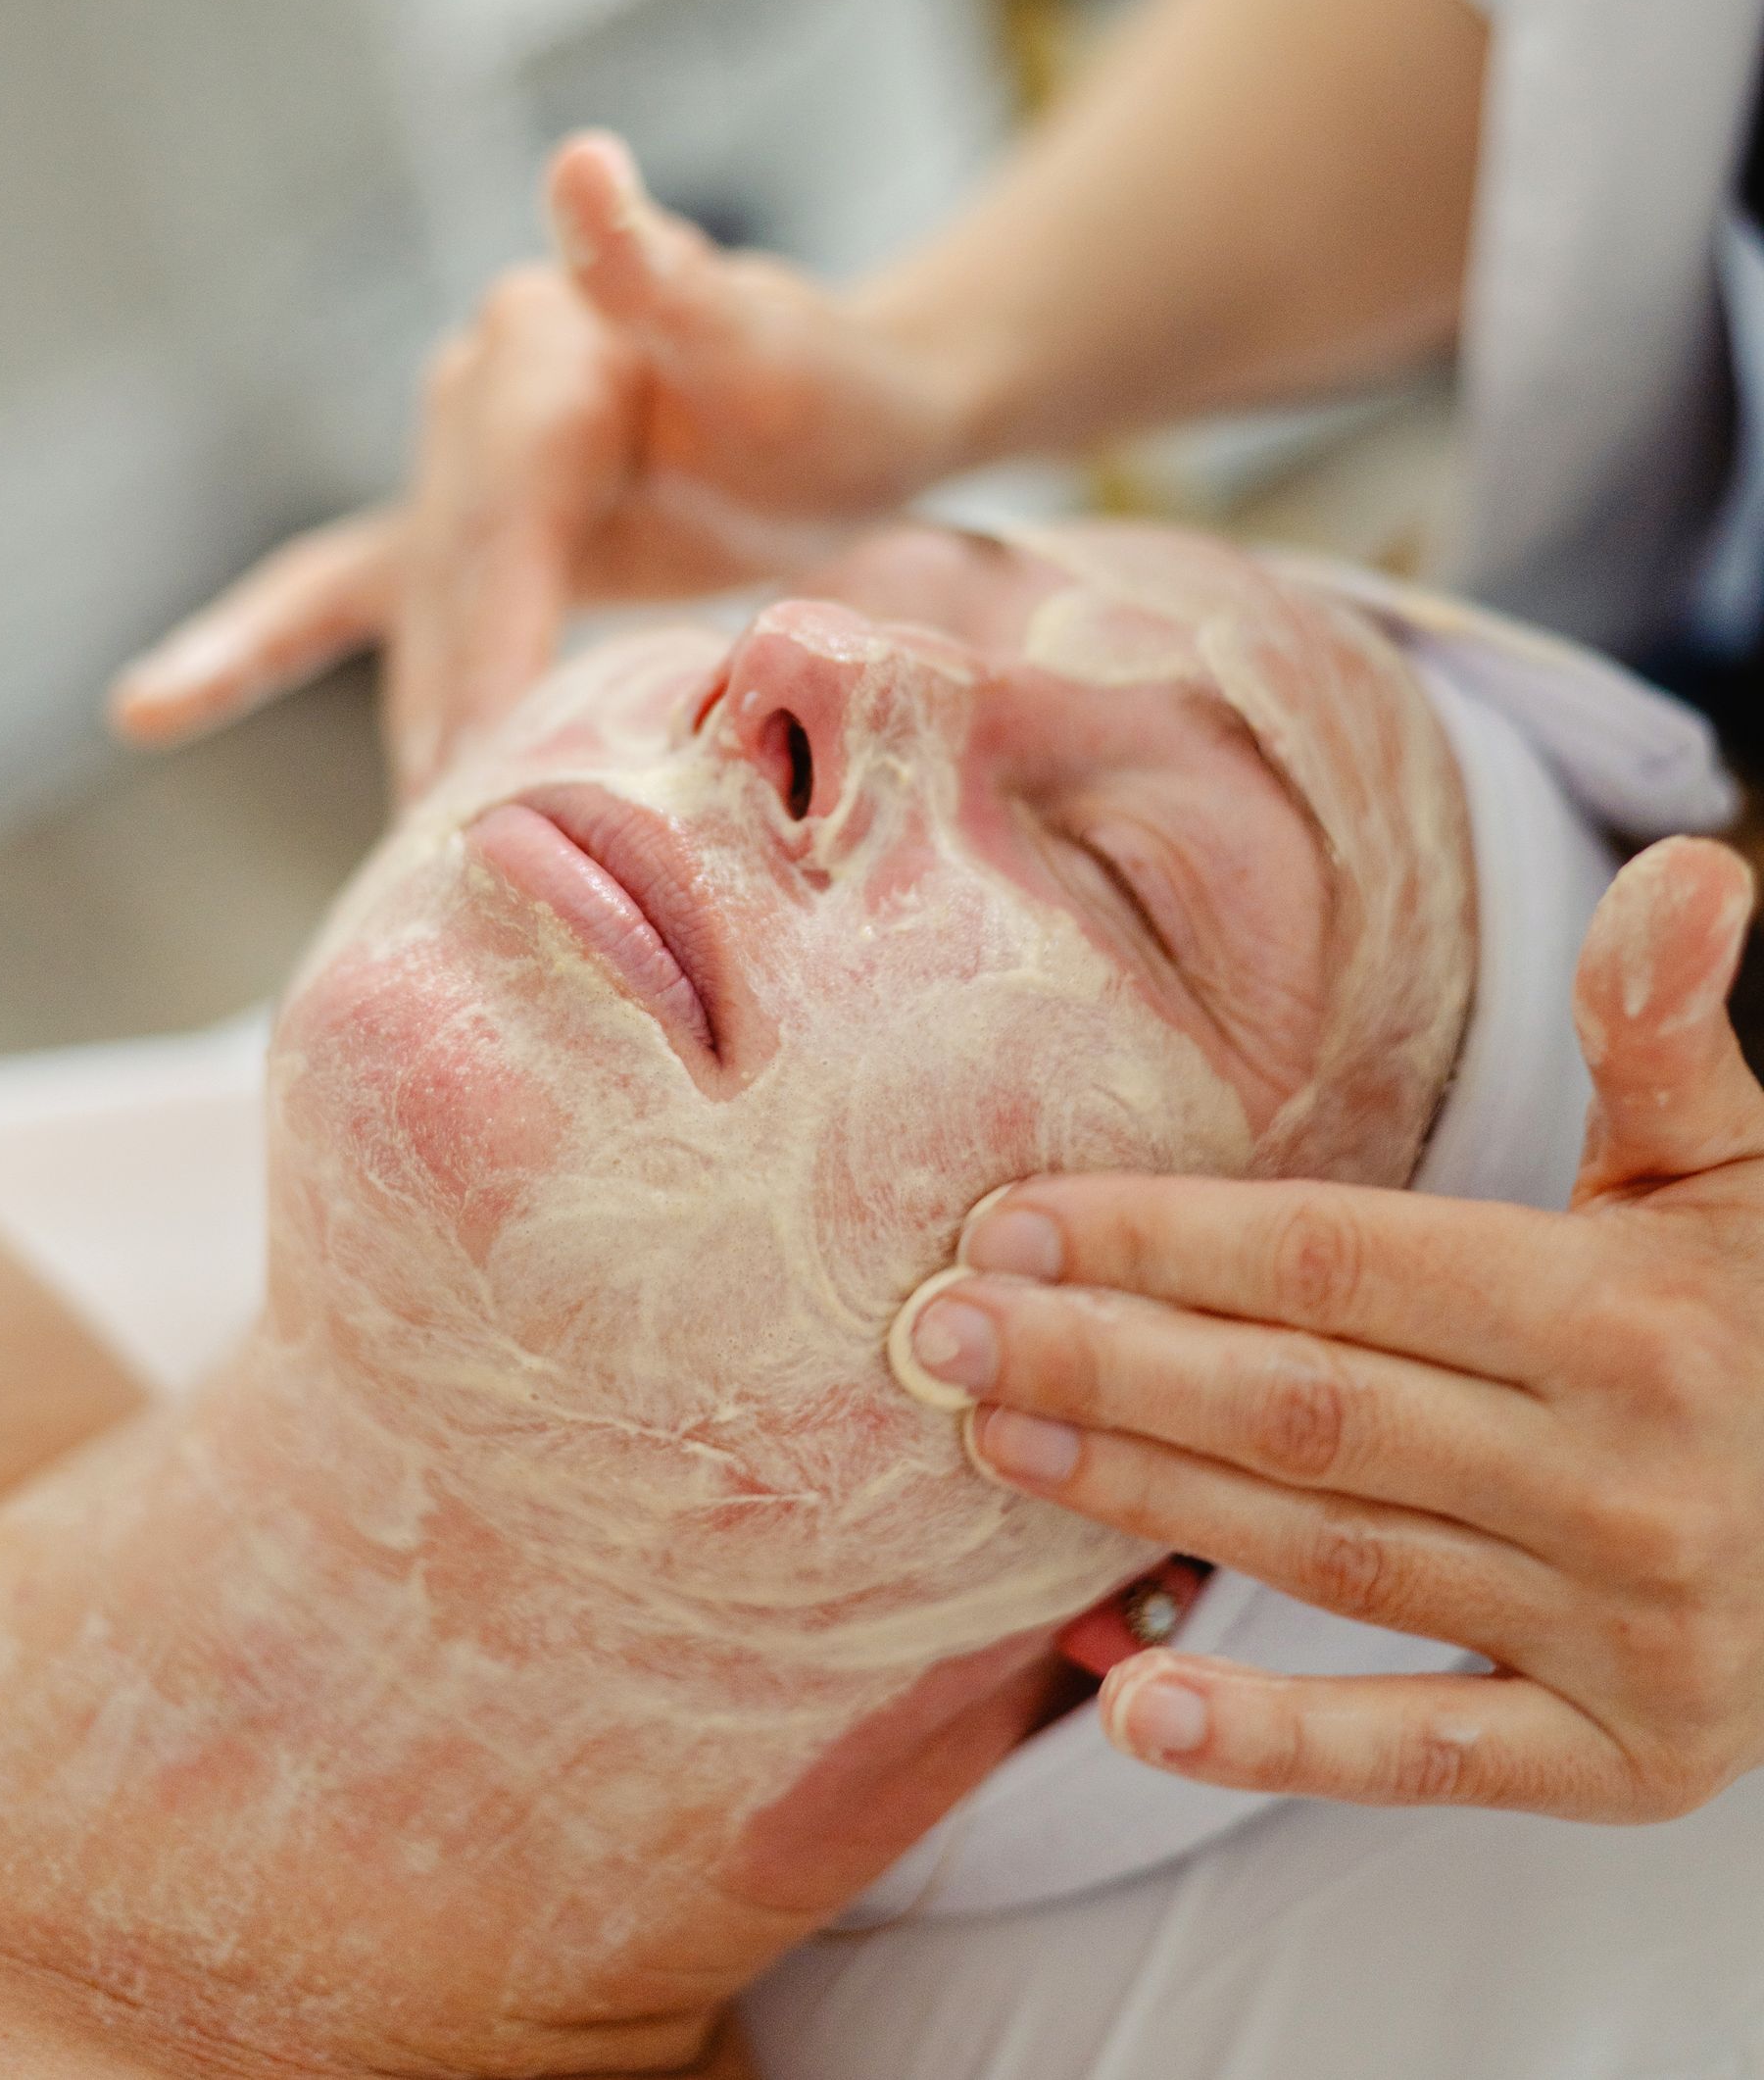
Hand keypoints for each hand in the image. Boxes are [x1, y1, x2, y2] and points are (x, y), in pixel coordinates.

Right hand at [109, 134, 964, 794]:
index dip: (492, 626)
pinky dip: (255, 646)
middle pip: (451, 561)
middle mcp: (479, 378)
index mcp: (545, 340)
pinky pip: (346, 586)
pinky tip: (147, 707)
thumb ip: (671, 285)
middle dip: (454, 692)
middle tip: (460, 823)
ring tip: (418, 824)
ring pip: (416, 598)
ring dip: (418, 705)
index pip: (502, 506)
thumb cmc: (825, 388)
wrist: (849, 411)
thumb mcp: (773, 345)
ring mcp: (459, 446)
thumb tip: (582, 166)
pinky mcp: (462, 515)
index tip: (490, 745)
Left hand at [898, 834, 1763, 1820]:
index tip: (1013, 1218)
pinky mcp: (1626, 1759)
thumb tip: (1686, 867)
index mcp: (1625, 1313)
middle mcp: (1622, 1478)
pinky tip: (1132, 1705)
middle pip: (1305, 1409)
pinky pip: (1426, 1756)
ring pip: (1330, 1555)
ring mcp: (1625, 1632)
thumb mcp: (1728, 1164)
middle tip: (939, 1330)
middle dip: (1105, 1360)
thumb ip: (1662, 1028)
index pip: (1342, 1265)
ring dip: (1145, 1498)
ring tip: (997, 1438)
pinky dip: (1278, 1743)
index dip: (1166, 1241)